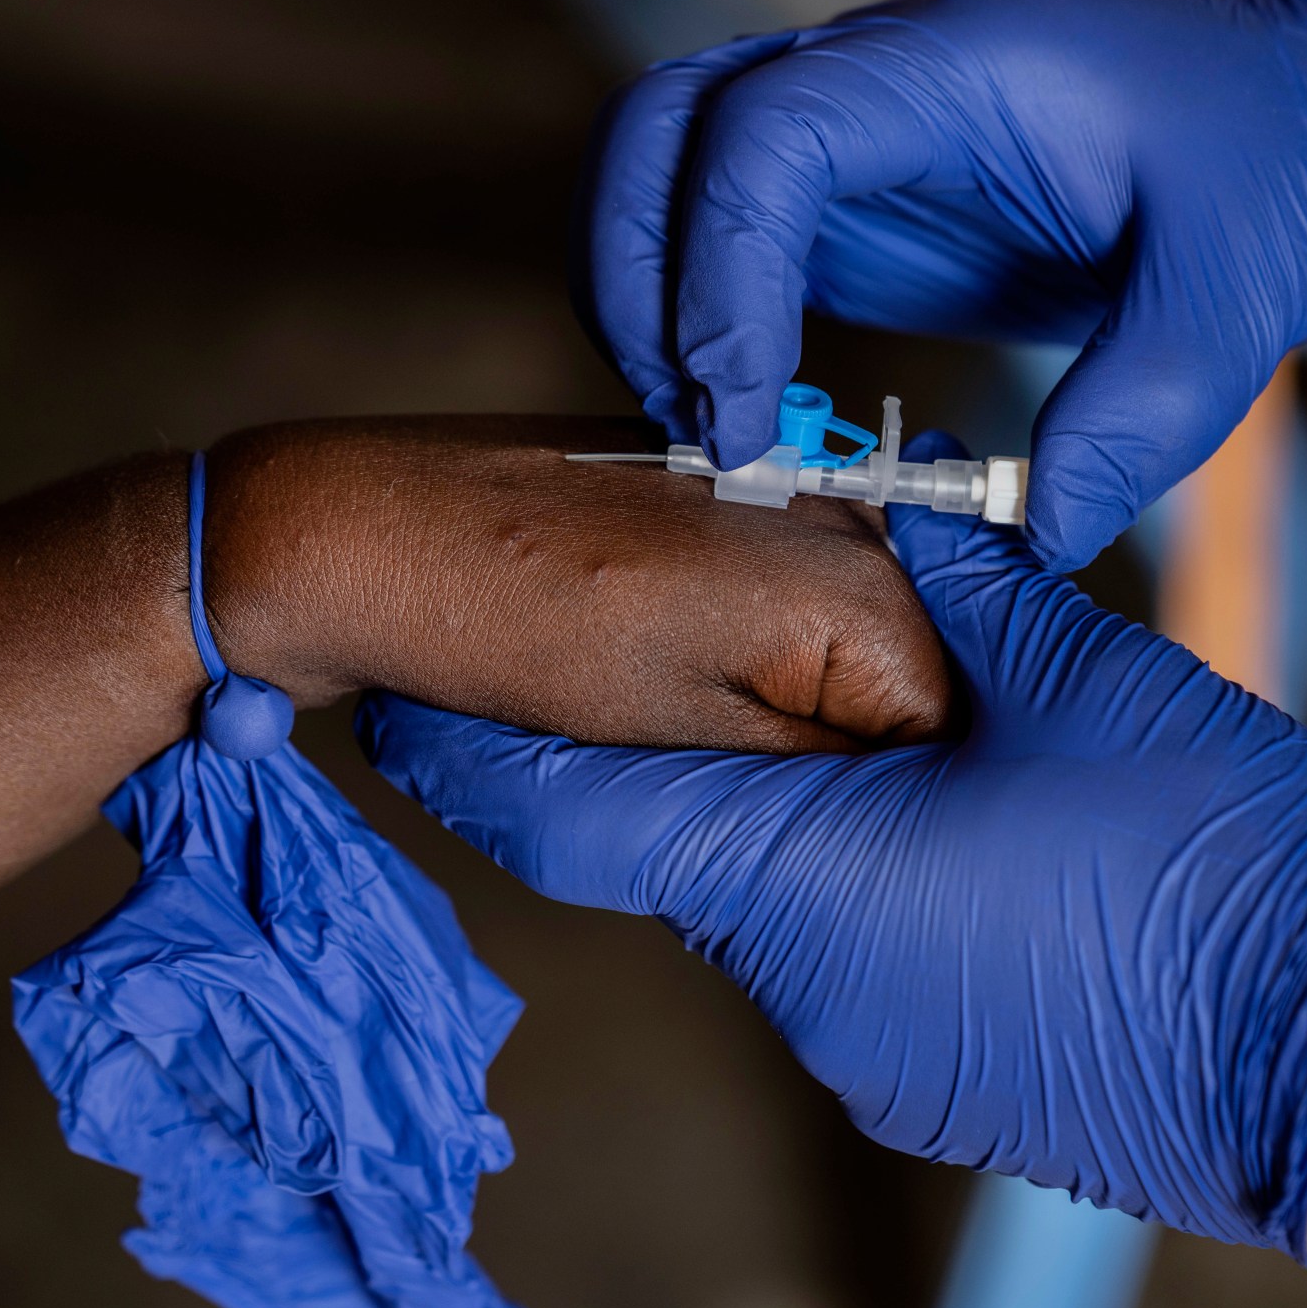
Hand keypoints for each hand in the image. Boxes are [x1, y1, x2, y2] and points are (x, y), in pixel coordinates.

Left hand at [200, 416, 950, 752]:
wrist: (368, 526)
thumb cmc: (511, 628)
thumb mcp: (683, 739)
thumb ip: (813, 770)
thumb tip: (886, 803)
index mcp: (854, 583)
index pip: (938, 730)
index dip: (869, 799)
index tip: (792, 824)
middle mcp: (843, 517)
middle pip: (890, 681)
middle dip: (830, 747)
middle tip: (726, 787)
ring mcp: (787, 487)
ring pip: (833, 642)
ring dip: (781, 699)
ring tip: (668, 711)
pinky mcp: (730, 483)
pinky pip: (779, 596)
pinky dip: (737, 647)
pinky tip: (651, 664)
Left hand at [359, 431, 1306, 1254]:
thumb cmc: (1212, 859)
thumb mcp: (1077, 673)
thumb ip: (950, 580)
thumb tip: (893, 510)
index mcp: (797, 875)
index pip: (563, 814)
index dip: (474, 745)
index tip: (408, 687)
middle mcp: (800, 989)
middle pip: (670, 847)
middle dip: (670, 743)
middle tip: (686, 637)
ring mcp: (868, 1055)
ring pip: (768, 901)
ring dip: (788, 811)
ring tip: (873, 722)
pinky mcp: (934, 1086)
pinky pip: (847, 962)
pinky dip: (857, 884)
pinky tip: (954, 830)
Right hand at [578, 0, 1306, 569]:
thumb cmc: (1295, 156)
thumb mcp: (1245, 290)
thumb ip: (1140, 416)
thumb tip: (1031, 537)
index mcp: (963, 71)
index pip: (770, 134)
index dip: (722, 274)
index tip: (746, 421)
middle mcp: (883, 87)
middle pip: (663, 128)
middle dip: (634, 278)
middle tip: (696, 434)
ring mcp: (864, 143)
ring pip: (668, 174)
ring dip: (647, 300)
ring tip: (713, 439)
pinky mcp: (867, 208)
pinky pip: (730, 243)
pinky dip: (701, 326)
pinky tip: (754, 427)